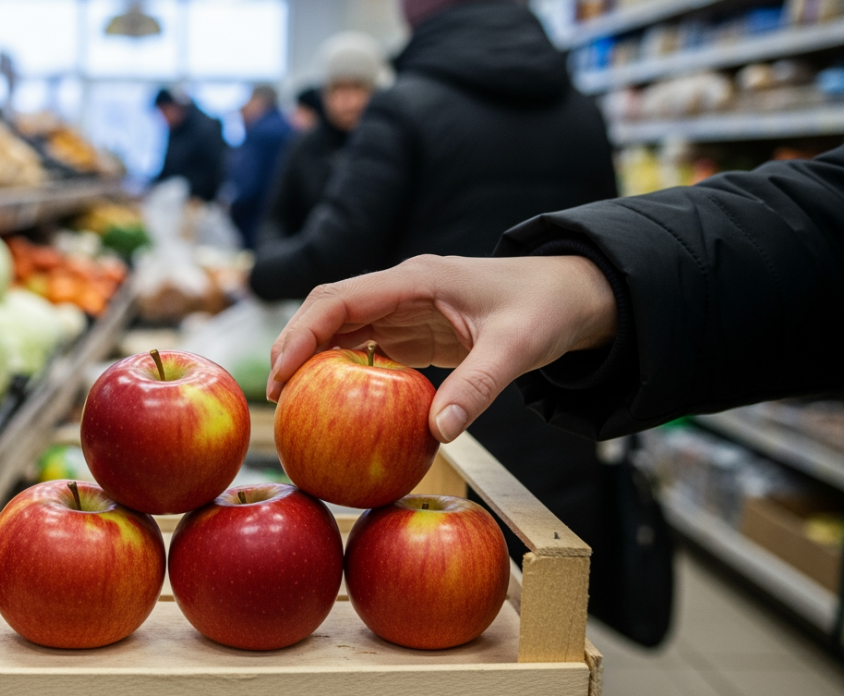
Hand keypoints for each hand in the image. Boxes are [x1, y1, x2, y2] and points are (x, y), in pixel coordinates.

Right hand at [267, 255, 617, 442]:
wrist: (573, 296)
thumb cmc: (546, 311)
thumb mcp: (517, 348)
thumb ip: (478, 387)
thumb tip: (438, 433)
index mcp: (416, 280)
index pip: (340, 299)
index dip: (303, 332)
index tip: (282, 373)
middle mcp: (402, 289)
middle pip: (328, 309)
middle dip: (294, 346)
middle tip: (277, 395)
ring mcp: (405, 309)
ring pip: (341, 328)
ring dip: (313, 359)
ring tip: (293, 402)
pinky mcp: (414, 330)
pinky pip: (365, 347)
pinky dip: (342, 371)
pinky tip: (331, 401)